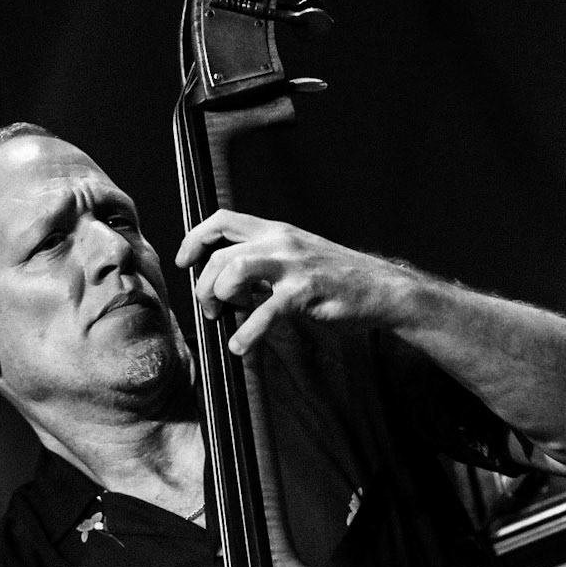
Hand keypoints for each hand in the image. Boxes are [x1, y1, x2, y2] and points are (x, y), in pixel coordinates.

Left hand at [175, 209, 403, 357]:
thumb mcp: (296, 258)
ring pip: (235, 271)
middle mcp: (280, 241)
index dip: (195, 239)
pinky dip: (246, 334)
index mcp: (275, 231)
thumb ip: (264, 262)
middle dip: (204, 285)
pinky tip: (240, 346)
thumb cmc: (336, 279)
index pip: (222, 220)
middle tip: (210, 309)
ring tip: (226, 318)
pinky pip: (264, 312)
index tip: (185, 262)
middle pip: (221, 253)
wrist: (381, 288)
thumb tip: (228, 281)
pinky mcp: (305, 292)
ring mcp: (293, 265)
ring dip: (220, 298)